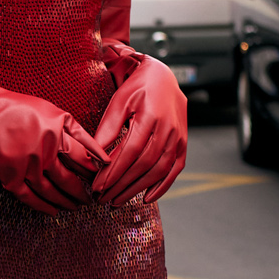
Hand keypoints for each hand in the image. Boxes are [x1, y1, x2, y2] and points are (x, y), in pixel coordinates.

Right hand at [0, 90, 103, 211]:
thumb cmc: (18, 108)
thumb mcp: (53, 111)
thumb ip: (77, 131)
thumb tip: (99, 152)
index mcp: (56, 133)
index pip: (83, 159)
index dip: (93, 171)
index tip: (100, 178)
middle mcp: (43, 152)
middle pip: (69, 179)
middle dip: (82, 192)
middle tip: (90, 198)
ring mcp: (26, 166)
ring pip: (51, 192)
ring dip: (65, 202)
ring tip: (75, 207)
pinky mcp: (9, 177)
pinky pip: (29, 197)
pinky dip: (43, 207)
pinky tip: (53, 212)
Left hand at [90, 55, 187, 203]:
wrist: (163, 78)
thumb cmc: (137, 88)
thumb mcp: (119, 101)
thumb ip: (109, 127)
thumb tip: (95, 155)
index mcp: (151, 116)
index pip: (131, 151)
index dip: (114, 172)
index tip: (98, 186)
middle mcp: (168, 129)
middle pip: (144, 164)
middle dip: (122, 184)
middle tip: (103, 198)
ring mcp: (178, 138)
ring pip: (159, 170)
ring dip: (137, 189)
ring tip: (117, 201)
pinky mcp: (183, 144)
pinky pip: (175, 169)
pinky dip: (162, 187)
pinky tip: (146, 198)